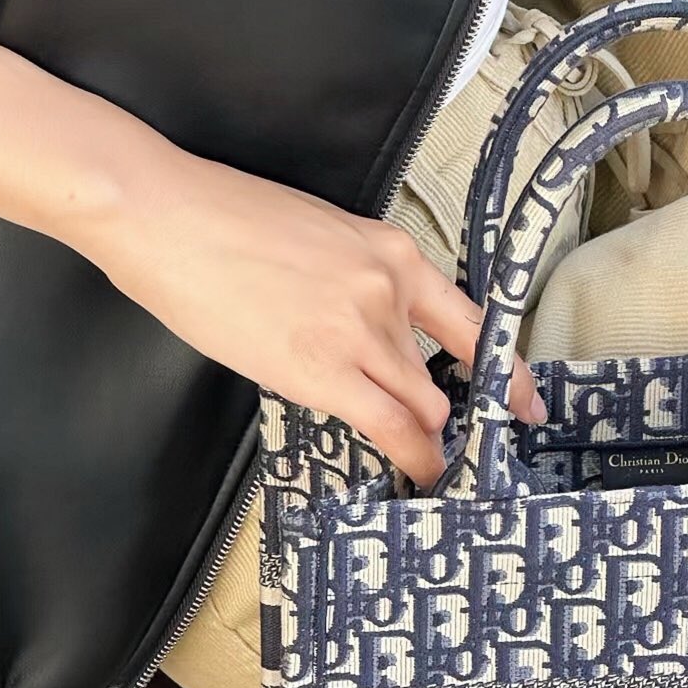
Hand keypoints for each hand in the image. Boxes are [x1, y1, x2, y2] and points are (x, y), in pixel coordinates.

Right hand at [76, 139, 545, 486]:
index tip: (523, 399)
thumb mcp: (317, 237)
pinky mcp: (323, 367)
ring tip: (435, 469)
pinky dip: (415, 457)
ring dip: (430, 439)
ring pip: (424, 403)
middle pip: (447, 371)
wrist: (164, 213)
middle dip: (456, 415)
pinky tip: (422, 475)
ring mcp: (361, 329)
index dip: (503, 369)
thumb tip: (357, 333)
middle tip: (462, 449)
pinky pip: (392, 426)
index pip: (471, 320)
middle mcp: (390, 288)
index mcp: (392, 251)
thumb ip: (353, 284)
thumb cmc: (220, 220)